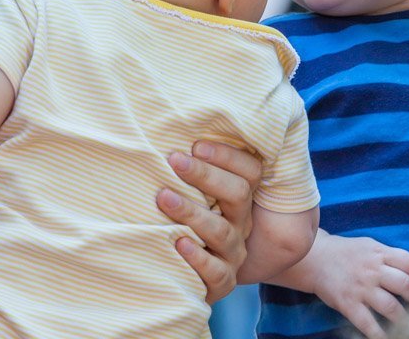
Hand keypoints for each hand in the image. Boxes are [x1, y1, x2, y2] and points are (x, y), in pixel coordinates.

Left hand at [157, 140, 261, 302]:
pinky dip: (197, 258)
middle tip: (174, 160)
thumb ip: (188, 168)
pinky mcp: (222, 281)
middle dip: (206, 175)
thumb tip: (158, 128)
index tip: (195, 145)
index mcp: (240, 197)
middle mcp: (241, 222)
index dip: (227, 156)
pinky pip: (217, 272)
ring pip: (223, 231)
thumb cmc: (184, 220)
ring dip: (192, 213)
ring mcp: (233, 252)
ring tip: (164, 198)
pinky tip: (178, 243)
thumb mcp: (194, 193)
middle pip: (238, 194)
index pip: (250, 170)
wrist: (188, 275)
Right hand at [308, 233, 408, 338]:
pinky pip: (368, 324)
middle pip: (405, 285)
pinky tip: (387, 337)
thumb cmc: (345, 252)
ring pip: (392, 307)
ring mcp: (361, 288)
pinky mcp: (348, 304)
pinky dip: (380, 335)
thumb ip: (388, 256)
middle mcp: (372, 270)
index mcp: (379, 253)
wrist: (315, 259)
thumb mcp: (369, 246)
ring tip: (406, 320)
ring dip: (404, 317)